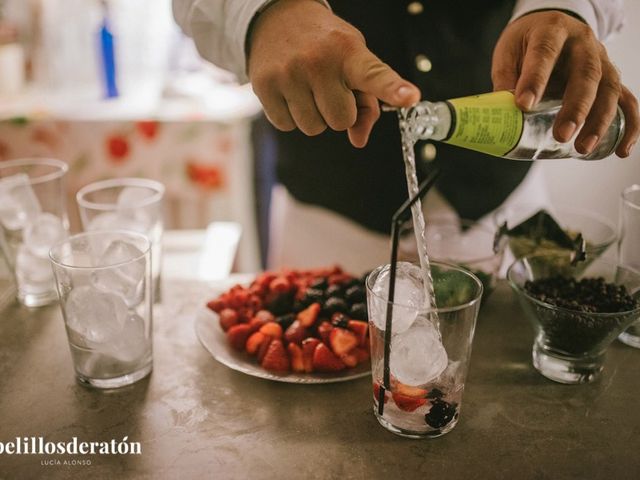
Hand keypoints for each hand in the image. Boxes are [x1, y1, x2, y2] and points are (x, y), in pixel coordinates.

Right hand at [247, 0, 419, 146]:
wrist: (276, 18)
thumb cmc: (324, 45)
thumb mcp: (353, 60)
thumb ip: (366, 102)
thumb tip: (358, 140)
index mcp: (348, 52)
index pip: (375, 76)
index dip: (393, 89)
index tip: (410, 97)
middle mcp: (318, 61)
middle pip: (340, 121)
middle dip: (337, 112)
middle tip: (328, 88)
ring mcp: (288, 74)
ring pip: (313, 128)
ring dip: (313, 116)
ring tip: (306, 87)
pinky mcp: (264, 86)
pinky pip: (287, 126)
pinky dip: (290, 116)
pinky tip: (288, 91)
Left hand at [492, 10, 638, 156]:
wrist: (550, 27)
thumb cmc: (526, 43)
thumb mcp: (508, 51)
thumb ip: (505, 79)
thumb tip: (499, 114)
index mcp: (552, 31)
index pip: (545, 53)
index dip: (535, 79)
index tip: (524, 105)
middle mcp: (583, 44)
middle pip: (587, 75)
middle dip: (576, 108)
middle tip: (561, 136)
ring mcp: (602, 61)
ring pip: (609, 89)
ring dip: (599, 121)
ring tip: (582, 149)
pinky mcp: (610, 79)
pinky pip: (627, 101)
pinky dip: (630, 125)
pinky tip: (621, 149)